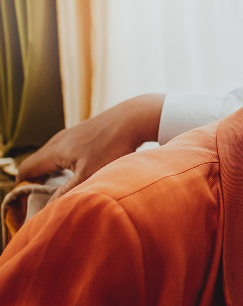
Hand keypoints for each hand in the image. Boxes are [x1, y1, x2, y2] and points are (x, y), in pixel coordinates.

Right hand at [15, 93, 165, 201]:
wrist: (133, 118)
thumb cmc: (112, 146)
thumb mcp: (89, 174)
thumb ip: (67, 192)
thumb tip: (48, 209)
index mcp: (53, 151)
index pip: (25, 171)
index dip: (23, 188)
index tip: (31, 203)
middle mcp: (57, 141)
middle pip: (36, 164)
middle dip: (36, 182)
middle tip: (44, 200)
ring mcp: (70, 134)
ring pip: (51, 157)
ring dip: (50, 173)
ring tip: (60, 189)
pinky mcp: (83, 132)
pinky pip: (64, 151)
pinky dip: (63, 164)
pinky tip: (79, 172)